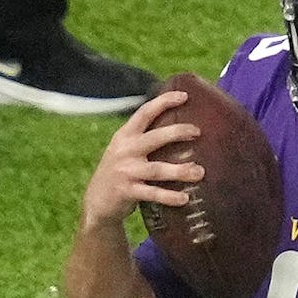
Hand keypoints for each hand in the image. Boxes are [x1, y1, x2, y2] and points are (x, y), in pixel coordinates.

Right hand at [80, 90, 202, 231]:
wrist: (97, 202)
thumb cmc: (121, 173)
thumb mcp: (126, 150)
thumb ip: (147, 140)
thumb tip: (183, 131)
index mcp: (125, 136)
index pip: (144, 113)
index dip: (164, 102)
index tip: (184, 95)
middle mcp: (125, 150)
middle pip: (154, 137)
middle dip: (177, 132)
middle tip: (198, 131)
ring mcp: (125, 171)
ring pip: (157, 168)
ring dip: (181, 170)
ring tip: (200, 172)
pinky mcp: (127, 192)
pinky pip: (152, 193)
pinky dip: (169, 196)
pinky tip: (185, 198)